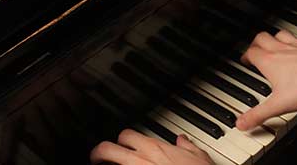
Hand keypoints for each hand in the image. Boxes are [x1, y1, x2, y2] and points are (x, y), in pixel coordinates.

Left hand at [90, 129, 211, 164]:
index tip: (120, 145)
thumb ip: (187, 147)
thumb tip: (182, 140)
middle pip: (106, 149)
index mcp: (154, 149)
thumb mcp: (199, 157)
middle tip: (97, 159)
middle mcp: (140, 161)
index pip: (126, 136)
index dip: (120, 140)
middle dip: (98, 153)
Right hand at [235, 30, 296, 130]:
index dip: (246, 56)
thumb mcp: (278, 105)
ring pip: (282, 34)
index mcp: (270, 61)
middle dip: (257, 42)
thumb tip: (242, 123)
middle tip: (256, 48)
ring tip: (276, 43)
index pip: (251, 53)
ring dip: (277, 37)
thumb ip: (258, 114)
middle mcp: (282, 49)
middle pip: (263, 38)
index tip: (245, 60)